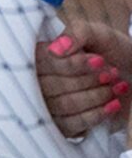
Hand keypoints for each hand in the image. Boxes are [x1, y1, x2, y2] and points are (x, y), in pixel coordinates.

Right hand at [38, 22, 131, 137]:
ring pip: (64, 105)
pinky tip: (114, 104)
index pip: (42, 63)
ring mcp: (50, 104)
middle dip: (89, 80)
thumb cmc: (112, 51)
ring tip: (118, 86)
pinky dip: (96, 114)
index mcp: (40, 56)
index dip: (71, 65)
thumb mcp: (98, 33)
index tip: (99, 61)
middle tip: (112, 73)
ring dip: (96, 96)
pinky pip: (71, 124)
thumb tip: (55, 50)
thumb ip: (77, 33)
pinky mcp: (64, 124)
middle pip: (51, 86)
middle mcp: (39, 80)